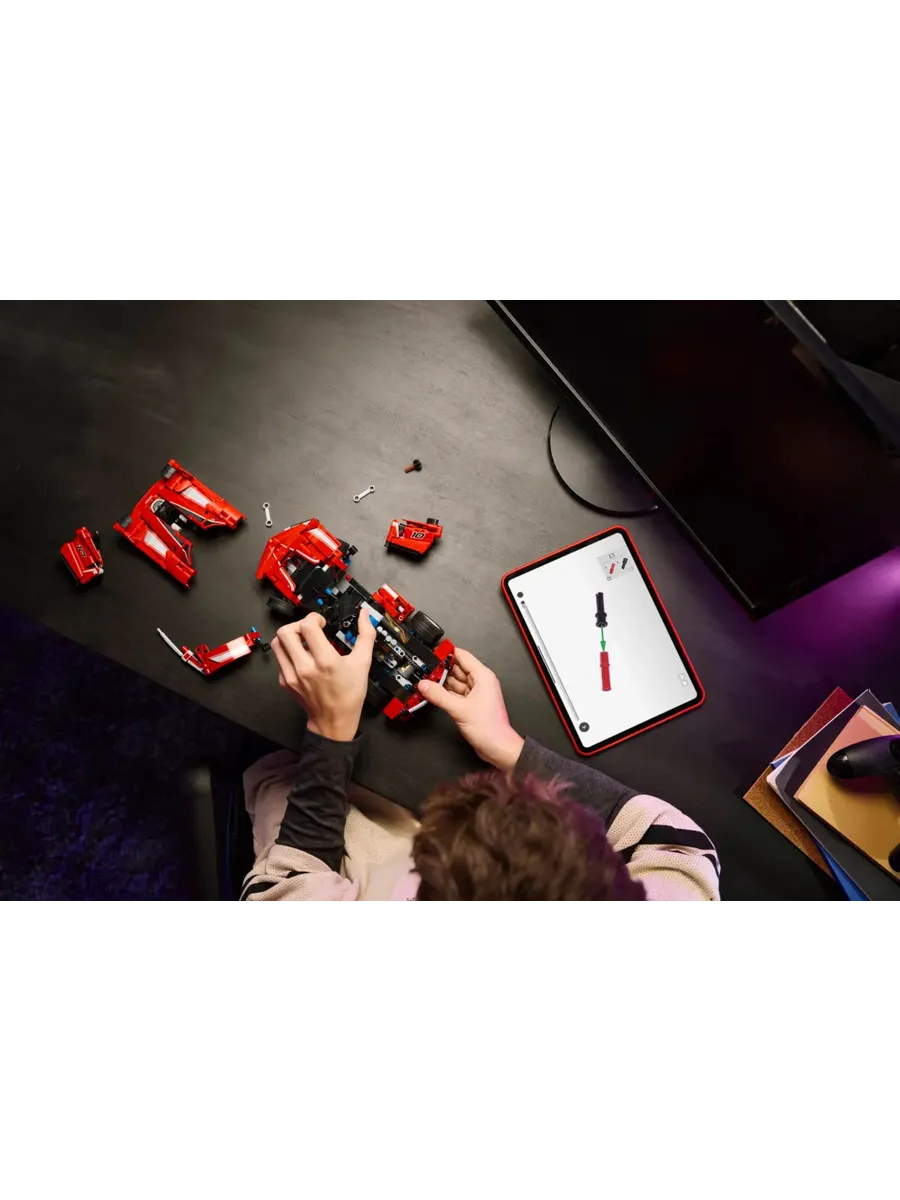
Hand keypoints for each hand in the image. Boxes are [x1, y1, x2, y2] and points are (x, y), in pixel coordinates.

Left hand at [271, 609, 376, 742]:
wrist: (334, 721)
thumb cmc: (350, 694)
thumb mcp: (363, 663)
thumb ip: (366, 636)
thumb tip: (364, 615)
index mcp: (325, 661)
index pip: (307, 627)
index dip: (314, 618)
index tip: (322, 624)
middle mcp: (305, 667)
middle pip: (285, 632)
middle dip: (298, 625)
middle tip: (309, 631)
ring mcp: (292, 675)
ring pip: (277, 644)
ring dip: (289, 637)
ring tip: (303, 642)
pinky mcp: (285, 682)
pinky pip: (279, 658)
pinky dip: (288, 652)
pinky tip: (301, 657)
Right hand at [418, 647, 523, 769]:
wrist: (497, 747)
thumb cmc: (489, 728)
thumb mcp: (460, 709)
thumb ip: (439, 696)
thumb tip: (425, 686)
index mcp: (483, 677)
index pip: (462, 656)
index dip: (447, 653)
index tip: (432, 653)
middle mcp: (480, 683)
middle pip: (456, 669)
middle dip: (440, 670)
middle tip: (424, 670)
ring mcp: (475, 693)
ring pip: (454, 682)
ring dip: (441, 683)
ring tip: (425, 682)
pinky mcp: (470, 704)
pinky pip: (454, 694)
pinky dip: (444, 694)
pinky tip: (433, 694)